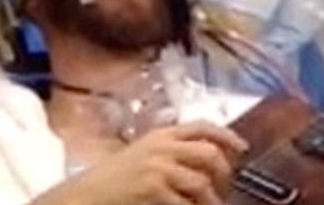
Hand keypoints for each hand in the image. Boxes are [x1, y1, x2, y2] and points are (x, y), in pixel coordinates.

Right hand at [37, 121, 248, 204]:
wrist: (81, 196)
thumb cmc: (111, 181)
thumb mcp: (140, 155)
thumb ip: (169, 152)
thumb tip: (206, 161)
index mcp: (160, 135)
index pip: (202, 126)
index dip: (227, 135)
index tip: (242, 148)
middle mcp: (161, 147)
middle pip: (209, 154)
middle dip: (224, 173)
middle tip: (225, 189)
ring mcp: (157, 168)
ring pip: (201, 183)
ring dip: (211, 200)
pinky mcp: (152, 189)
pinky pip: (185, 203)